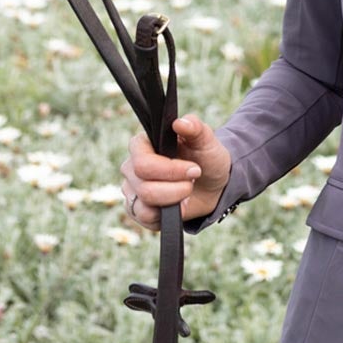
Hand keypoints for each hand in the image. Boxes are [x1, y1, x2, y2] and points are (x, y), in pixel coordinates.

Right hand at [120, 114, 231, 232]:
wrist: (211, 183)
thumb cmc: (205, 157)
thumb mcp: (206, 140)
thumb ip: (195, 127)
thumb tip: (179, 123)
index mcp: (142, 144)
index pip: (142, 162)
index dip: (170, 170)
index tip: (194, 169)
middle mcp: (131, 166)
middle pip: (144, 187)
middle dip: (176, 189)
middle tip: (192, 181)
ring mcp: (132, 189)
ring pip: (144, 206)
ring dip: (173, 201)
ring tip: (186, 192)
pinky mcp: (137, 210)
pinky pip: (145, 219)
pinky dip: (167, 215)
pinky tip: (178, 205)